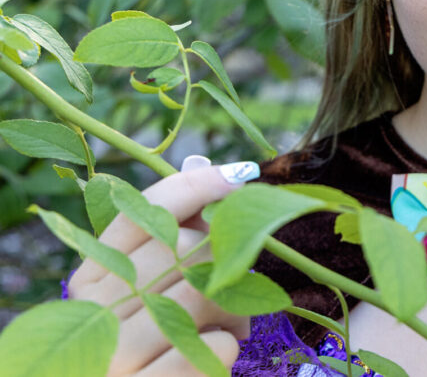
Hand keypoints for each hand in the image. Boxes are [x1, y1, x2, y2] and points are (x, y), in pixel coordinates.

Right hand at [68, 158, 257, 375]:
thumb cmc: (160, 339)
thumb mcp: (158, 285)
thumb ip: (175, 232)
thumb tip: (204, 165)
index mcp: (90, 276)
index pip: (144, 209)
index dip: (198, 185)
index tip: (242, 175)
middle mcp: (92, 311)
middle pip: (184, 248)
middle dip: (224, 263)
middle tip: (228, 289)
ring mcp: (114, 355)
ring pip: (203, 293)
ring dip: (230, 308)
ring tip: (219, 325)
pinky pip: (215, 347)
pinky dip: (227, 345)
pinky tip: (211, 351)